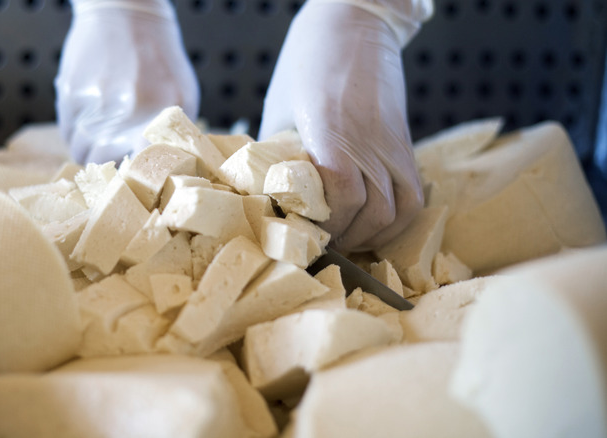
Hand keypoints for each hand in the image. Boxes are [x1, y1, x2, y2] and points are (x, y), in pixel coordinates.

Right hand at [55, 0, 198, 163]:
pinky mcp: (70, 95)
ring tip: (106, 133)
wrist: (125, 13)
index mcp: (159, 115)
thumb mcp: (183, 95)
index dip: (139, 179)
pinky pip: (68, 134)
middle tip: (119, 159)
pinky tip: (92, 116)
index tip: (139, 181)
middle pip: (108, 166)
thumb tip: (162, 171)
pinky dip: (78, 134)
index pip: (147, 165)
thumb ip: (176, 136)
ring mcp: (94, 104)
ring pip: (82, 153)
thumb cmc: (159, 59)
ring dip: (92, 152)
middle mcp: (124, 112)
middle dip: (111, 166)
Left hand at [260, 1, 427, 252]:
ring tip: (346, 239)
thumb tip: (266, 196)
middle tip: (320, 245)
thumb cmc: (308, 62)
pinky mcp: (404, 144)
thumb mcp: (279, 108)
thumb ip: (277, 154)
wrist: (356, 22)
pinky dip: (397, 219)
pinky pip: (414, 194)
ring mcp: (392, 144)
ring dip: (373, 235)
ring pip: (399, 210)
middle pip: (372, 213)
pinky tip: (374, 223)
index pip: (341, 196)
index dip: (326, 225)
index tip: (304, 235)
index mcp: (332, 131)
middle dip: (346, 238)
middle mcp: (369, 142)